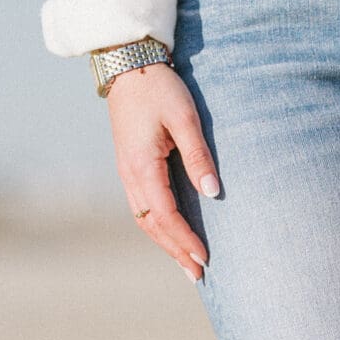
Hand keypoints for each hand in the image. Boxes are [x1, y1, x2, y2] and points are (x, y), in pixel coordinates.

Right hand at [104, 61, 219, 280]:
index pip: (165, 215)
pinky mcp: (129, 165)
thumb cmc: (161, 88)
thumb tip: (214, 193)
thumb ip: (199, 156)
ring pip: (144, 219)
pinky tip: (172, 234)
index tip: (205, 258)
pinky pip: (141, 206)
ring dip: (165, 243)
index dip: (185, 239)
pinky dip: (157, 226)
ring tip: (186, 263)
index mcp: (141, 165)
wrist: (129, 64)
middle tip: (198, 275)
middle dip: (175, 251)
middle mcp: (129, 174)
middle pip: (151, 225)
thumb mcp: (186, 118)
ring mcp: (126, 171)